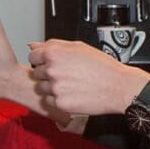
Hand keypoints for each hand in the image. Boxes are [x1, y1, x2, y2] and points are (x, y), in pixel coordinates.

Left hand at [26, 39, 149, 115]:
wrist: (117, 86)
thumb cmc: (101, 66)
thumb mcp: (78, 46)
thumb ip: (53, 45)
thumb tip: (33, 45)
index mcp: (54, 53)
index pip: (32, 56)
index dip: (41, 60)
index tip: (50, 64)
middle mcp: (52, 70)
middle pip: (36, 73)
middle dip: (47, 74)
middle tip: (65, 75)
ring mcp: (55, 88)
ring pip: (41, 88)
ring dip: (51, 88)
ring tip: (69, 85)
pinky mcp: (60, 103)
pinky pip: (49, 101)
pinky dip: (57, 100)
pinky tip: (71, 94)